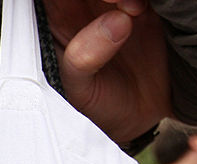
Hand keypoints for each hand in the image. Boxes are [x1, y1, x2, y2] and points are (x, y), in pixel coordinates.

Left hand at [43, 0, 171, 144]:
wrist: (134, 119)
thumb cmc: (94, 105)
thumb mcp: (77, 89)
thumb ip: (83, 58)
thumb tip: (114, 23)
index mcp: (54, 25)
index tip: (77, 1)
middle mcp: (80, 11)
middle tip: (110, 0)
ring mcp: (111, 10)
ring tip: (129, 10)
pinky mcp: (142, 11)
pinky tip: (137, 11)